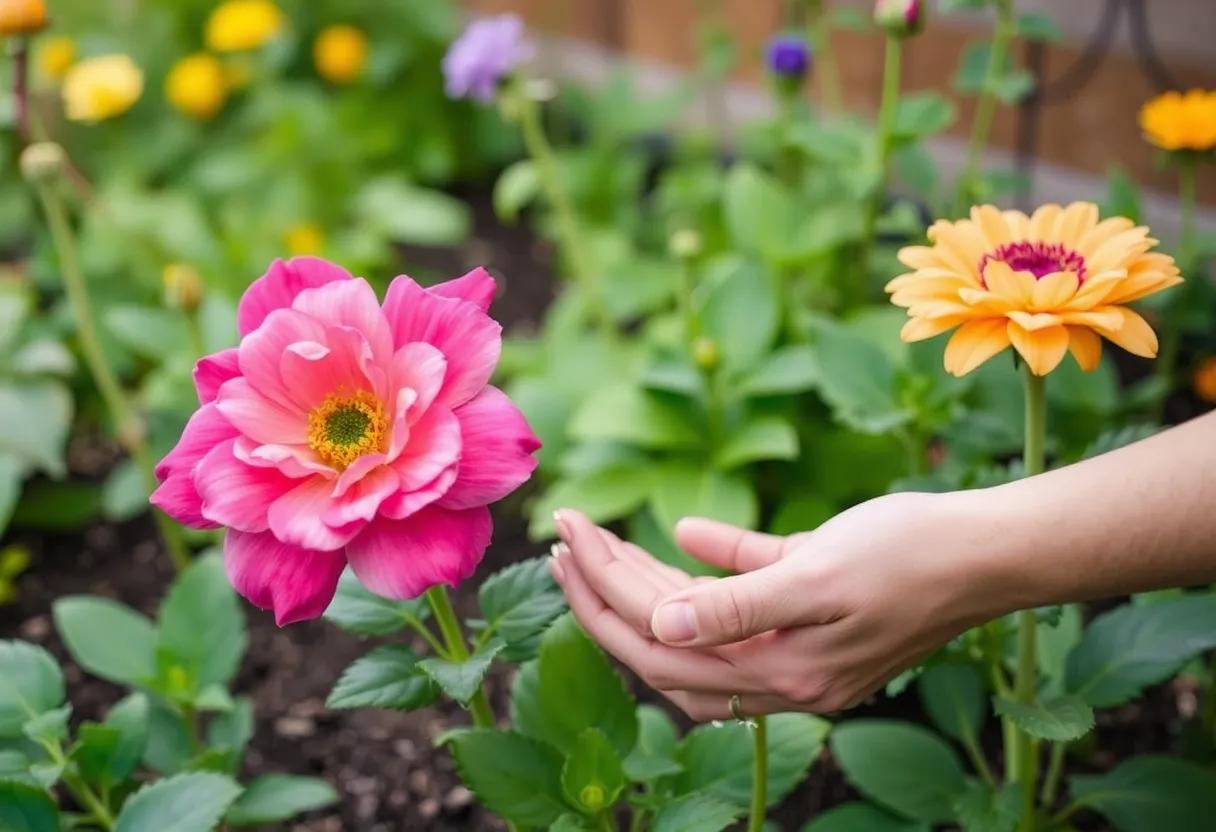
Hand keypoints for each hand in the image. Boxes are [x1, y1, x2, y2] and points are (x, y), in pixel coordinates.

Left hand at [549, 492, 1000, 720]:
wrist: (990, 551)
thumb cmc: (912, 553)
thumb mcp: (820, 571)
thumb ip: (740, 602)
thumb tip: (657, 626)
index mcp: (782, 670)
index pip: (661, 638)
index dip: (604, 589)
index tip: (566, 534)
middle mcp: (783, 676)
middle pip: (665, 646)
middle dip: (604, 594)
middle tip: (561, 539)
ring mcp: (797, 654)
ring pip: (695, 634)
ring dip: (641, 593)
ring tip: (595, 546)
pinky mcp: (812, 623)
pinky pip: (740, 610)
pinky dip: (702, 584)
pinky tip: (675, 545)